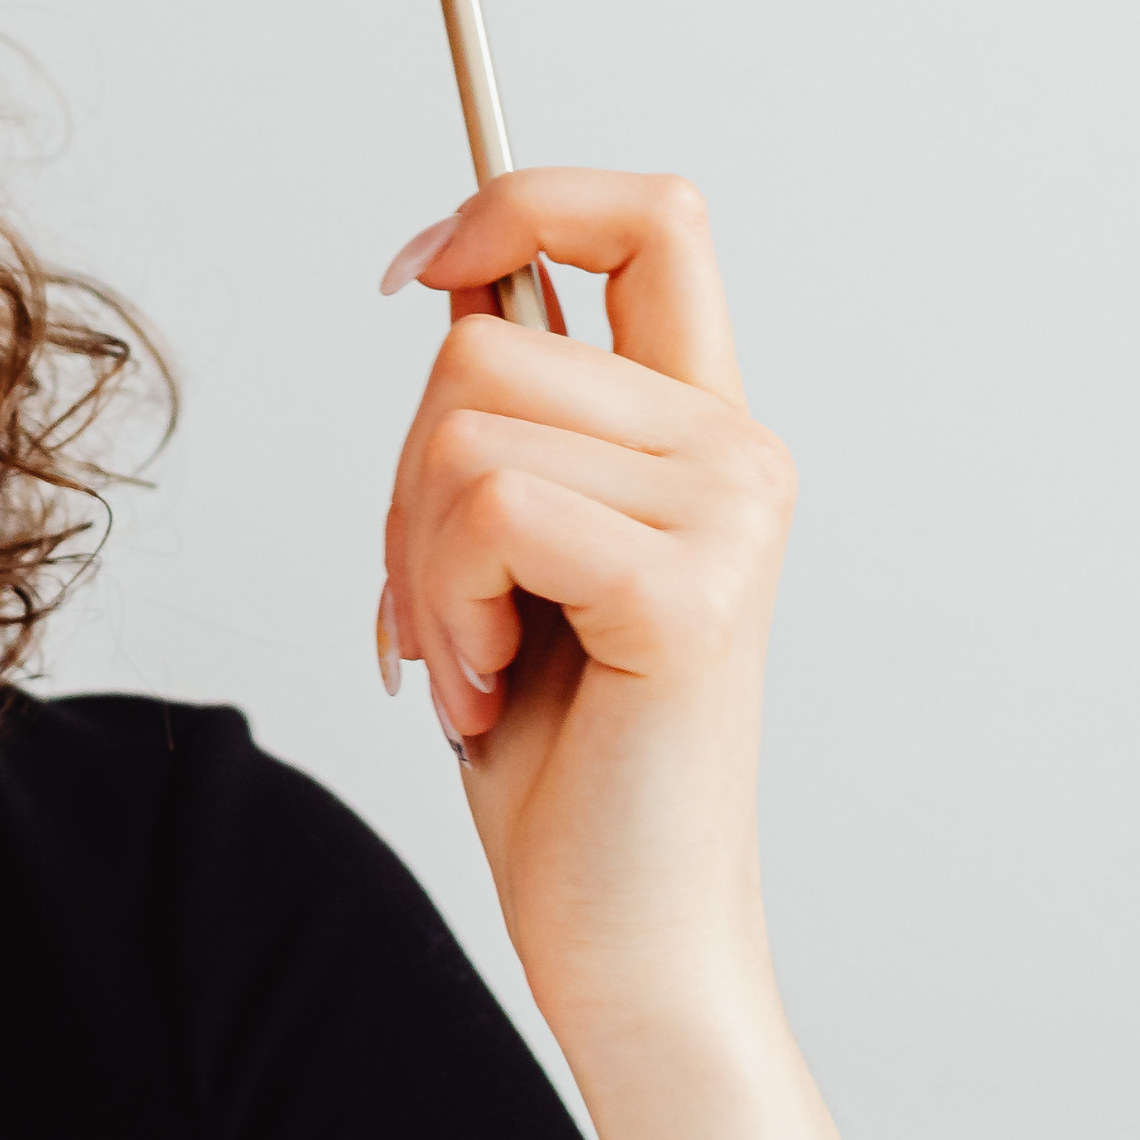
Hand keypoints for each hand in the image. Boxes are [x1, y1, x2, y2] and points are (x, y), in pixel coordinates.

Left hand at [377, 170, 793, 1032]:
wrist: (626, 938)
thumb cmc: (563, 763)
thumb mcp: (513, 555)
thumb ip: (507, 421)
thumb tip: (454, 285)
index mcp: (704, 432)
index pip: (652, 215)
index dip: (523, 201)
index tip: (421, 272)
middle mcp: (737, 452)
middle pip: (484, 344)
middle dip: (402, 484)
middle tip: (443, 617)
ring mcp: (729, 513)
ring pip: (464, 427)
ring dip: (418, 561)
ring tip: (478, 660)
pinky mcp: (690, 590)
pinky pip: (488, 507)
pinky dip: (448, 603)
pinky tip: (493, 689)